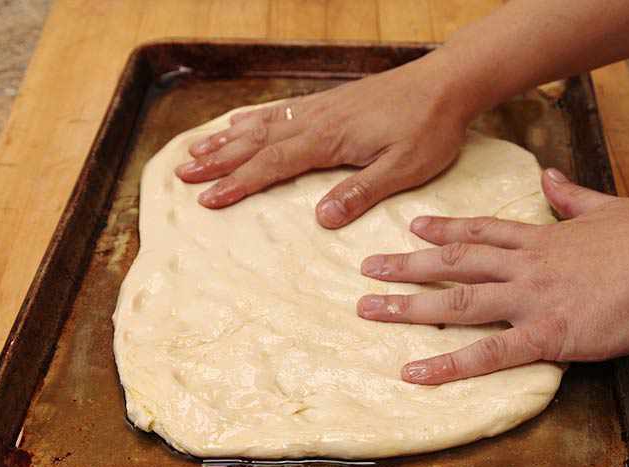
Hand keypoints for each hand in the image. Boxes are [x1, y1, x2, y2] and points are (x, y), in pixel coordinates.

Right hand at [175, 51, 469, 227]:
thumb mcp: (404, 169)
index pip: (273, 164)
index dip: (239, 183)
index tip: (209, 199)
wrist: (446, 85)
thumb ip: (362, 192)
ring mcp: (321, 108)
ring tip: (196, 151)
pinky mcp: (331, 103)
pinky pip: (280, 110)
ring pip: (263, 124)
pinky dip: (254, 118)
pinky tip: (241, 123)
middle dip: (219, 161)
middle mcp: (316, 119)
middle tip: (183, 175)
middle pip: (257, 142)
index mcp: (329, 139)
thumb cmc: (429, 129)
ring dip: (228, 139)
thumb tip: (322, 219)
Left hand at [354, 169, 628, 382]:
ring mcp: (533, 300)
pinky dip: (448, 365)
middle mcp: (528, 266)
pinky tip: (415, 373)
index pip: (484, 233)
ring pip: (458, 301)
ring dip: (409, 306)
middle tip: (366, 269)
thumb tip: (552, 179)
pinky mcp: (548, 335)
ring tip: (368, 311)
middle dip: (407, 265)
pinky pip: (488, 353)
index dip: (445, 230)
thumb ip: (574, 198)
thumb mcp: (610, 209)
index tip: (412, 226)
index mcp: (545, 239)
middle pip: (456, 263)